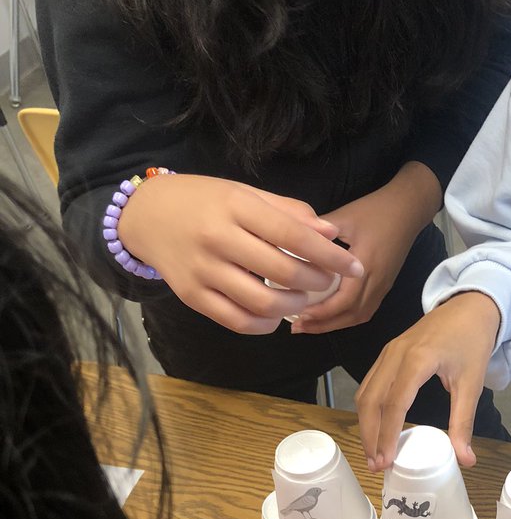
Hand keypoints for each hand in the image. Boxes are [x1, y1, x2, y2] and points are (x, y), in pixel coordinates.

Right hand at [117, 174, 362, 333]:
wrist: (147, 215)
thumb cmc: (204, 201)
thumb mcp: (245, 193)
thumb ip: (288, 212)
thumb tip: (331, 232)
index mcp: (235, 207)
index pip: (293, 235)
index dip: (330, 256)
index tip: (355, 268)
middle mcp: (217, 239)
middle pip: (282, 272)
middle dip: (317, 282)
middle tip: (327, 282)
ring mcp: (202, 271)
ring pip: (262, 303)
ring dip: (293, 305)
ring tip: (303, 297)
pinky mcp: (192, 297)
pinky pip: (237, 321)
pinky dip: (265, 325)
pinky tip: (275, 315)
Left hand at [292, 161, 442, 335]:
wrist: (409, 209)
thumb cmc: (376, 210)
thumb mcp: (344, 217)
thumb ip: (319, 232)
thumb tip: (291, 242)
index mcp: (366, 266)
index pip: (344, 300)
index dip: (321, 312)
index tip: (299, 315)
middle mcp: (377, 282)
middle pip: (351, 315)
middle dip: (324, 325)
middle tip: (298, 327)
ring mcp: (383, 286)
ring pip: (360, 316)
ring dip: (335, 324)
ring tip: (311, 326)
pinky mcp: (385, 285)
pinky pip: (366, 310)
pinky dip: (348, 318)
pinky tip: (331, 316)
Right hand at [356, 291, 499, 470]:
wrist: (469, 306)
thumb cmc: (472, 341)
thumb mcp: (472, 383)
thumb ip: (464, 422)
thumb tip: (466, 459)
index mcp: (418, 359)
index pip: (395, 403)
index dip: (388, 434)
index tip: (386, 460)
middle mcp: (396, 354)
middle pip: (372, 400)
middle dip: (371, 435)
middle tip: (376, 465)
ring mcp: (388, 352)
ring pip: (365, 393)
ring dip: (366, 425)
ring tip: (373, 453)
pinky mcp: (387, 354)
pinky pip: (369, 384)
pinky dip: (368, 409)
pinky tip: (374, 428)